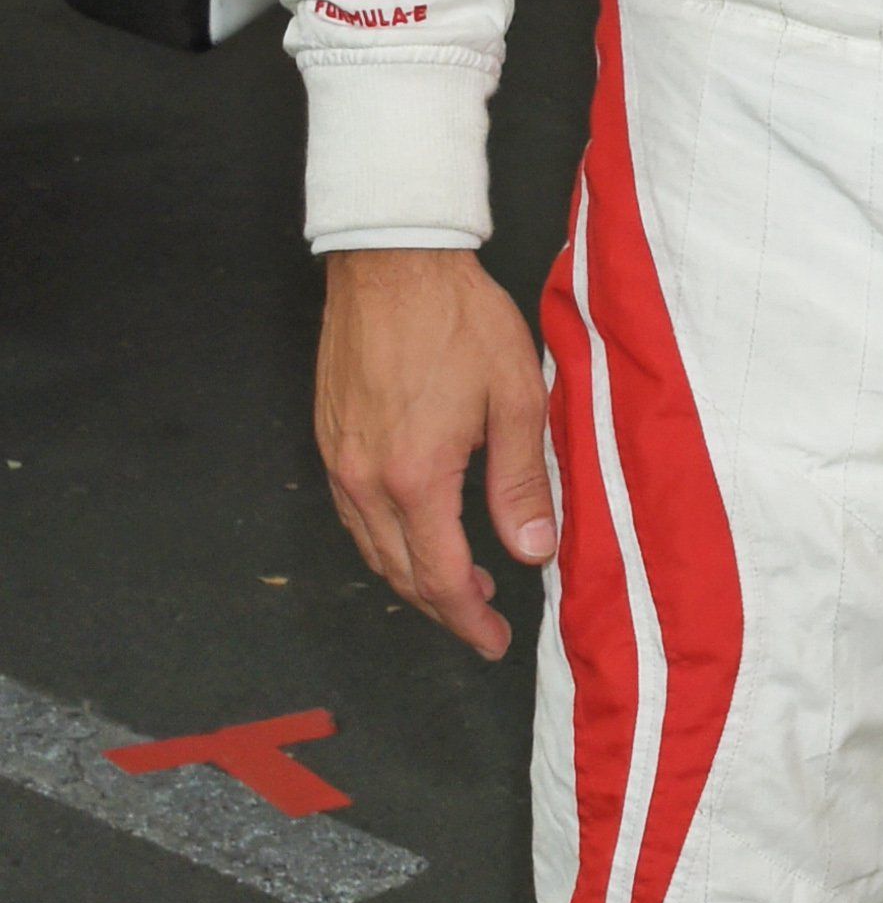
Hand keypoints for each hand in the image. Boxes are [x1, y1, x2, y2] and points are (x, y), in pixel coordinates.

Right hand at [316, 250, 553, 661]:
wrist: (394, 261)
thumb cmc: (459, 319)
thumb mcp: (516, 399)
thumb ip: (523, 484)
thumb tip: (534, 551)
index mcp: (416, 476)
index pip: (441, 576)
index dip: (469, 619)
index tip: (493, 641)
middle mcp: (365, 478)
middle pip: (400, 573)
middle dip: (443, 609)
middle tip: (482, 624)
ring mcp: (338, 459)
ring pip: (372, 548)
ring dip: (413, 578)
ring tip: (459, 585)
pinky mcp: (328, 437)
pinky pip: (354, 514)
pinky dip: (387, 541)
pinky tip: (418, 534)